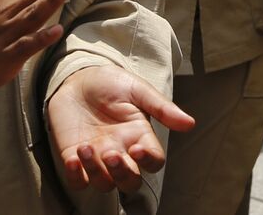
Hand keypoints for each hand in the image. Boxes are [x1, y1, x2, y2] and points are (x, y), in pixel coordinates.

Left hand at [48, 65, 196, 192]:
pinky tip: (72, 159)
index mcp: (140, 136)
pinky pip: (77, 182)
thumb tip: (190, 123)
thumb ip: (161, 108)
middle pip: (131, 182)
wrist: (76, 78)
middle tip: (110, 154)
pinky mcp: (74, 160)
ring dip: (95, 171)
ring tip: (85, 147)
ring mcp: (98, 159)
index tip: (137, 148)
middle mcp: (122, 152)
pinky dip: (75, 177)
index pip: (154, 161)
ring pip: (104, 184)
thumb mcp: (137, 89)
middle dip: (122, 174)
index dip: (148, 161)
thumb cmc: (110, 83)